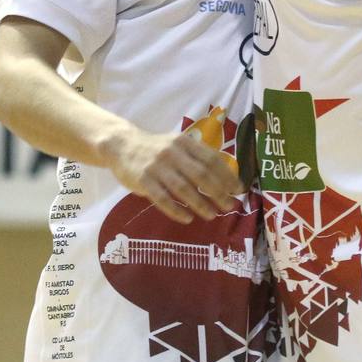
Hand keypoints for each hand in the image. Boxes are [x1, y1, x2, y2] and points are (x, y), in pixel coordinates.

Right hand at [102, 130, 243, 223]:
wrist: (122, 146)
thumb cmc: (156, 149)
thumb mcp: (178, 145)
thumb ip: (197, 157)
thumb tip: (225, 177)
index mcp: (185, 142)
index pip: (211, 160)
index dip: (227, 176)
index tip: (239, 190)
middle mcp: (172, 152)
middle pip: (201, 175)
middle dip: (218, 192)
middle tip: (229, 206)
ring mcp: (157, 166)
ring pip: (183, 188)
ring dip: (200, 204)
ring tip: (212, 215)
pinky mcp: (143, 180)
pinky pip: (163, 199)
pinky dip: (176, 210)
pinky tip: (187, 218)